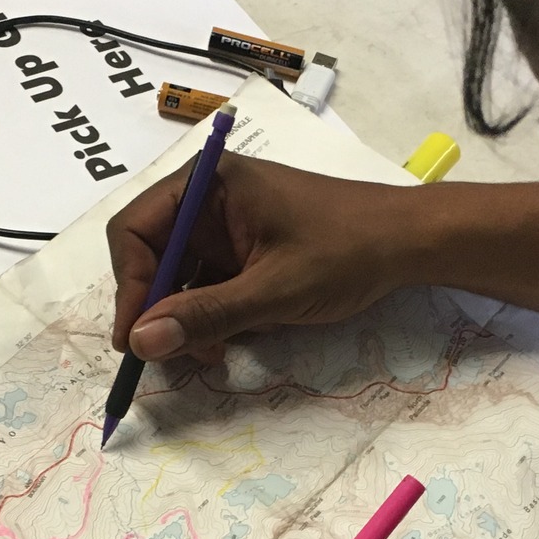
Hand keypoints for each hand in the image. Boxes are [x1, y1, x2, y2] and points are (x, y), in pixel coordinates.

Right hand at [108, 155, 424, 365]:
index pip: (134, 231)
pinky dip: (212, 318)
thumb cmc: (348, 249)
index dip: (129, 287)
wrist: (409, 243)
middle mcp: (208, 199)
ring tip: (213, 353)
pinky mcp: (243, 252)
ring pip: (177, 281)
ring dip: (187, 322)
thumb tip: (141, 341)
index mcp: (208, 182)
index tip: (136, 338)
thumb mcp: (274, 290)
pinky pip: (206, 287)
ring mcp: (225, 227)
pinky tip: (234, 339)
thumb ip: (206, 315)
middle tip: (175, 356)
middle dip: (160, 310)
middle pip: (151, 258)